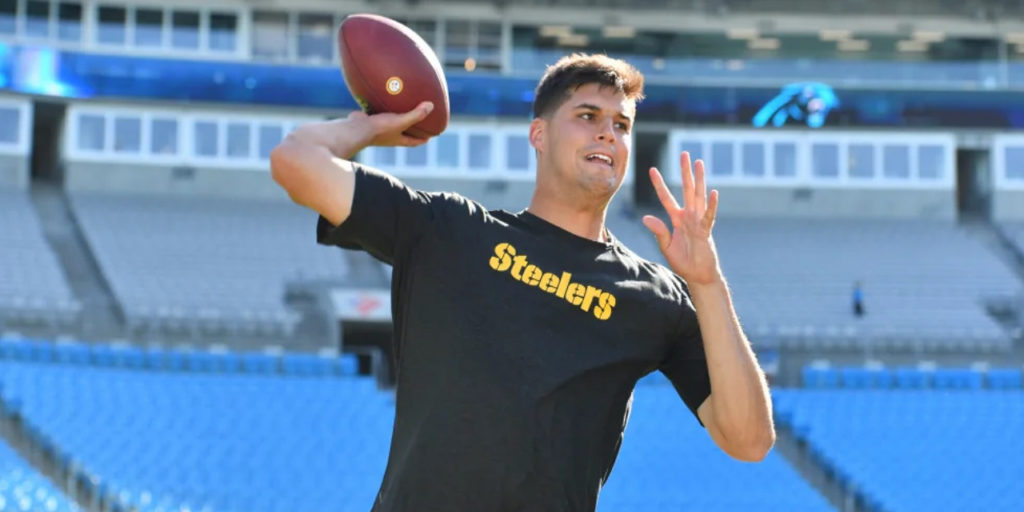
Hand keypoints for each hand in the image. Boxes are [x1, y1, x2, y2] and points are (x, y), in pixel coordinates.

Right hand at [345, 101, 433, 152]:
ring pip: (390, 122)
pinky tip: (384, 97)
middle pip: (403, 133)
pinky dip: (383, 107)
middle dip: (411, 128)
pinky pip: (378, 113)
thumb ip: (415, 114)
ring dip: (396, 116)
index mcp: (397, 139)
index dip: (422, 139)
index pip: (413, 142)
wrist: (355, 129)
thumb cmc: (379, 128)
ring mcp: (378, 129)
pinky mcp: (369, 120)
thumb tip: (431, 106)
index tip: (430, 135)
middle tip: (419, 119)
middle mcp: (388, 136)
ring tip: (402, 106)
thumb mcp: (400, 121)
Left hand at [642, 152, 721, 286]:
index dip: (659, 184)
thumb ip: (658, 231)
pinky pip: (709, 216)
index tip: (652, 169)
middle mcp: (688, 216)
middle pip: (685, 189)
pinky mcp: (706, 231)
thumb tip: (645, 218)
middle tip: (683, 154)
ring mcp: (698, 222)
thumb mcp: (666, 246)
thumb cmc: (683, 261)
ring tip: (699, 163)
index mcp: (677, 219)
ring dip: (699, 180)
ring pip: (698, 196)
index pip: (666, 197)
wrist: (698, 275)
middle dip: (684, 172)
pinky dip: (711, 205)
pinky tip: (713, 192)